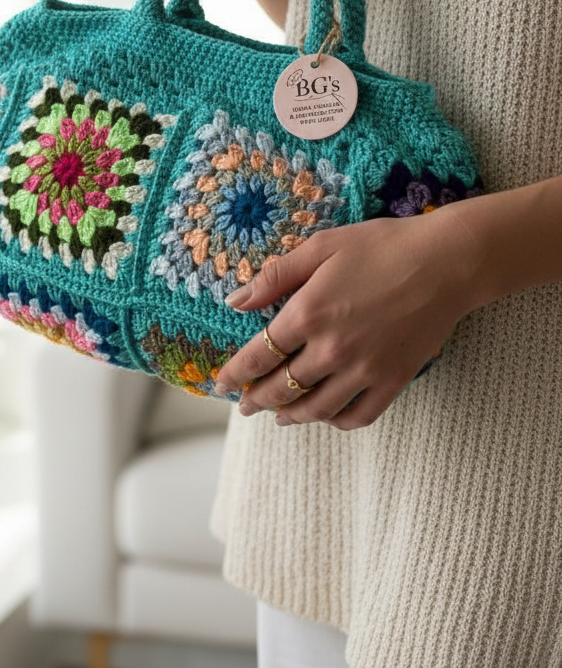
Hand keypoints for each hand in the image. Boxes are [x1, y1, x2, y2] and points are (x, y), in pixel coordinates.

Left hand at [213, 210, 477, 429]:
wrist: (446, 262)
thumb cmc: (382, 245)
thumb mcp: (321, 247)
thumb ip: (276, 276)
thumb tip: (237, 301)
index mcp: (308, 313)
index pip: (259, 355)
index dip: (236, 374)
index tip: (220, 384)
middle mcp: (332, 349)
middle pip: (283, 388)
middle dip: (258, 400)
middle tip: (244, 406)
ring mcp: (364, 369)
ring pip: (317, 408)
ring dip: (292, 416)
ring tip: (279, 416)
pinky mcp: (394, 380)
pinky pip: (359, 415)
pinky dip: (337, 421)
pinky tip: (327, 416)